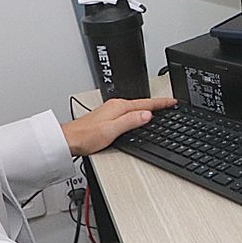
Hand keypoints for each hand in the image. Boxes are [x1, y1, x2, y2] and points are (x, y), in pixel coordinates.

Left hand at [60, 96, 176, 155]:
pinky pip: (128, 112)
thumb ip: (131, 121)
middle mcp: (115, 106)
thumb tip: (147, 115)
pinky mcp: (107, 117)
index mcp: (119, 107)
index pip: (146, 104)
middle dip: (157, 104)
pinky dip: (137, 113)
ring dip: (147, 109)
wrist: (68, 140)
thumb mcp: (112, 130)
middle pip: (141, 104)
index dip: (161, 103)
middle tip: (169, 105)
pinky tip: (138, 118)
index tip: (172, 102)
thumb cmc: (86, 136)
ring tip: (158, 110)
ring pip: (135, 108)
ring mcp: (111, 111)